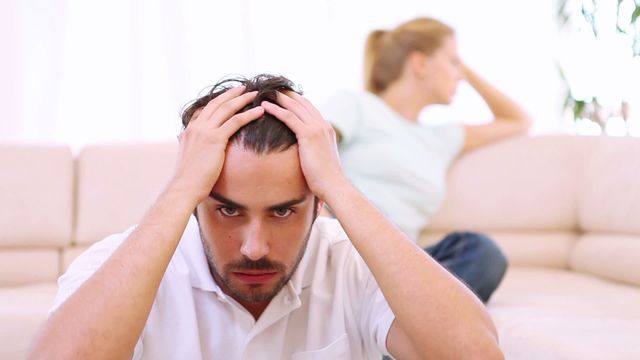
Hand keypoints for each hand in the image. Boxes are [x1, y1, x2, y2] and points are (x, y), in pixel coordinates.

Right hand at [170, 86, 264, 203]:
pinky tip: (259, 112)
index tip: (229, 96)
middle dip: (231, 94)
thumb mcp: (190, 159)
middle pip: (216, 104)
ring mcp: (204, 131)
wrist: (184, 188)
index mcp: (189, 130)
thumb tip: (200, 152)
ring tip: (255, 94)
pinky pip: (235, 121)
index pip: (205, 109)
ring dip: (242, 99)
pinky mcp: (215, 139)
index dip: (218, 101)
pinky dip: (249, 114)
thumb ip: (194, 150)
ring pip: (227, 109)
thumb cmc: (188, 180)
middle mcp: (196, 127)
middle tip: (244, 88)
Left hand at [261, 92, 346, 200]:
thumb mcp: (320, 159)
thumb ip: (313, 150)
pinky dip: (275, 110)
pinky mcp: (308, 135)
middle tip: (271, 88)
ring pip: (294, 107)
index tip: (283, 96)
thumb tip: (304, 155)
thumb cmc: (326, 179)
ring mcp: (317, 128)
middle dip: (286, 94)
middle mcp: (323, 124)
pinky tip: (264, 106)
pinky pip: (289, 117)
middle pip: (302, 103)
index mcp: (326, 129)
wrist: (333, 185)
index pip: (309, 108)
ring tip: (264, 92)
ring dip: (278, 98)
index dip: (296, 100)